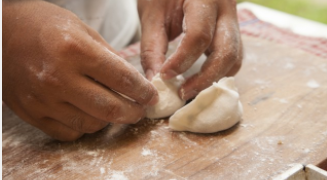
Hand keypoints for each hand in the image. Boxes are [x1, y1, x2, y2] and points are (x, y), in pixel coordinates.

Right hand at [3, 1, 157, 140]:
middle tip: (140, 110)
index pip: (122, 79)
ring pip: (90, 125)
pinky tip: (89, 114)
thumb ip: (108, 57)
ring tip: (114, 110)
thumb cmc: (44, 25)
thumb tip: (130, 82)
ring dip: (109, 121)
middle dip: (133, 112)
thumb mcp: (82, 29)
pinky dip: (84, 127)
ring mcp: (42, 99)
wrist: (1, 33)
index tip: (151, 96)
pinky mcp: (31, 113)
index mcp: (75, 50)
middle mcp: (58, 78)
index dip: (143, 91)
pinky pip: (68, 133)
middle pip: (110, 109)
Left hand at [138, 0, 241, 99]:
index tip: (164, 76)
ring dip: (214, 78)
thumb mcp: (152, 15)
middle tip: (182, 93)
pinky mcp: (232, 31)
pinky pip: (233, 57)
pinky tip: (199, 78)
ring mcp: (233, 20)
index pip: (199, 35)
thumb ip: (152, 48)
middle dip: (205, 78)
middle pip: (227, 52)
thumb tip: (154, 81)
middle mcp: (226, 8)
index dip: (182, 61)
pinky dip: (218, 72)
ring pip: (234, 58)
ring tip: (189, 88)